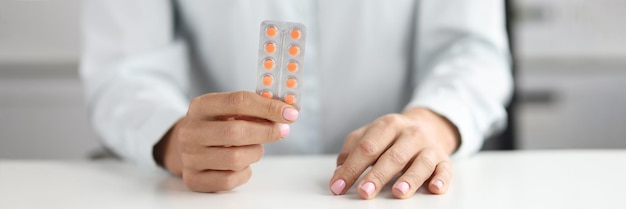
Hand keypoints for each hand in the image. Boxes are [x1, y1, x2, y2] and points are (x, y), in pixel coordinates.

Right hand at [153, 91, 298, 191]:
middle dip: (266, 132)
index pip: (238, 102)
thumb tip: (287, 112)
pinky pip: (230, 179)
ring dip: (255, 153)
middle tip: (282, 131)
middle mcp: (190, 131)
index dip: (268, 107)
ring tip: (255, 147)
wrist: (188, 145)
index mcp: (200, 106)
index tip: (290, 113)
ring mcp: (190, 157)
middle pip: (236, 132)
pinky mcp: (194, 179)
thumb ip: (254, 108)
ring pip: (236, 158)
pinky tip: (242, 164)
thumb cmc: (217, 125)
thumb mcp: (229, 110)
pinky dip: (244, 172)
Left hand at [329, 107, 459, 198]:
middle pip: (393, 156)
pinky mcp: (444, 160)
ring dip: (410, 178)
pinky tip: (434, 188)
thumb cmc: (393, 136)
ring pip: (421, 163)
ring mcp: (429, 146)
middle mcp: (410, 134)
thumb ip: (352, 150)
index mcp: (388, 125)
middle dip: (377, 175)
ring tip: (398, 192)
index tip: (338, 186)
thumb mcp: (370, 134)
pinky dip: (441, 179)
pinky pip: (445, 169)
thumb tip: (339, 172)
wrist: (429, 125)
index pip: (367, 147)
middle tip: (364, 192)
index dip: (351, 168)